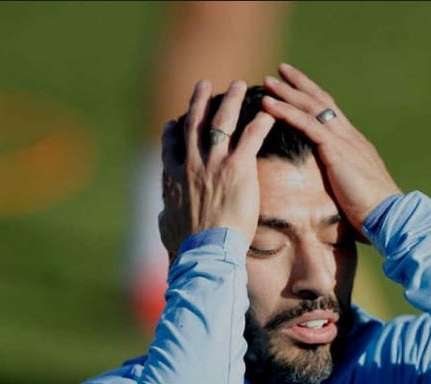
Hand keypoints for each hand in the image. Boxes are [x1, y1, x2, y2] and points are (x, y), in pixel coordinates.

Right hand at [160, 80, 274, 258]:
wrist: (205, 251)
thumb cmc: (187, 247)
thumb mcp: (167, 228)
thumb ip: (165, 216)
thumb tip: (162, 215)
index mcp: (173, 177)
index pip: (171, 145)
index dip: (174, 129)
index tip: (176, 121)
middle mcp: (191, 164)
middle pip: (194, 123)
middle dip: (199, 101)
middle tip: (204, 84)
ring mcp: (214, 164)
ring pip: (222, 122)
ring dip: (231, 100)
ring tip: (239, 85)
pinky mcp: (238, 169)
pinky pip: (251, 137)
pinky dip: (260, 122)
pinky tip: (269, 112)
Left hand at [262, 63, 400, 232]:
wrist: (390, 216)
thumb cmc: (373, 213)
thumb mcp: (354, 191)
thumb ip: (342, 181)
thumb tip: (331, 188)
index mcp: (355, 145)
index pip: (332, 113)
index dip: (313, 97)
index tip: (297, 86)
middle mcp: (350, 137)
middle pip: (322, 102)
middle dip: (300, 85)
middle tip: (280, 70)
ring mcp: (345, 141)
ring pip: (312, 108)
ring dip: (288, 93)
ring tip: (268, 81)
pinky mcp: (337, 150)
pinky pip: (307, 124)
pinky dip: (286, 112)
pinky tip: (269, 105)